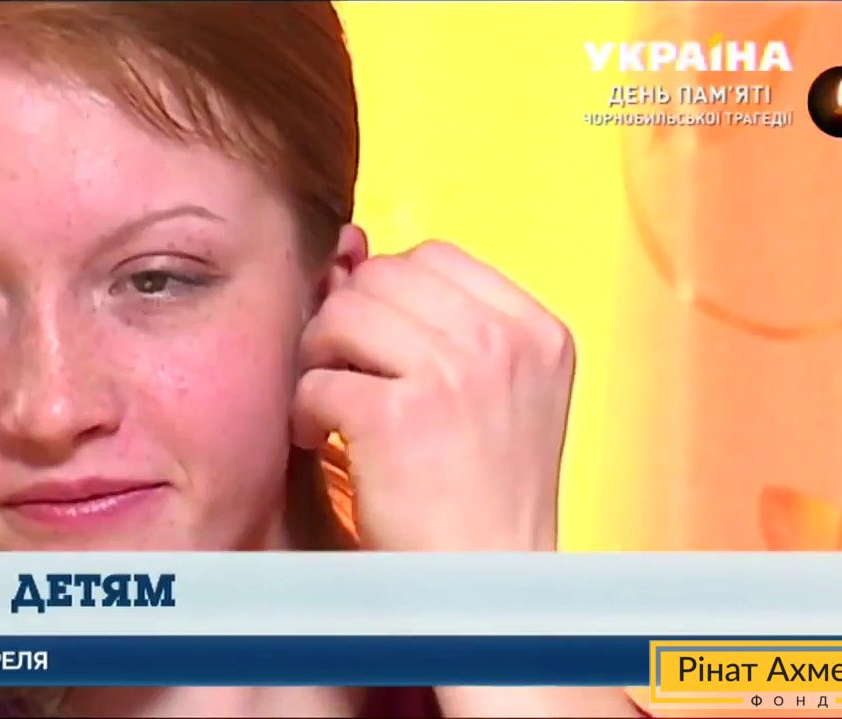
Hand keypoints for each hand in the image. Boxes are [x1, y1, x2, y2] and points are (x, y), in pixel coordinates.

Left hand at [293, 229, 575, 551]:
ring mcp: (454, 375)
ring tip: (334, 407)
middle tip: (345, 374)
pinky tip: (325, 441)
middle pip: (381, 277)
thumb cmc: (485, 494)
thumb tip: (346, 258)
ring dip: (320, 360)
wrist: (489, 586)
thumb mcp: (502, 394)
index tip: (378, 344)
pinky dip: (306, 412)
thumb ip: (446, 326)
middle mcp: (502, 342)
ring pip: (342, 316)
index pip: (434, 255)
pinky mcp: (398, 418)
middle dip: (347, 322)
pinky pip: (317, 380)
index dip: (388, 293)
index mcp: (535, 331)